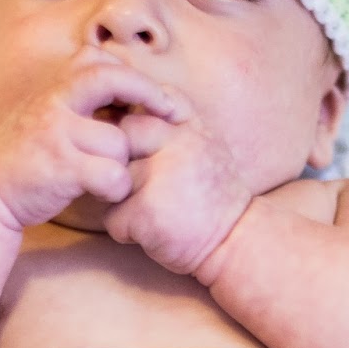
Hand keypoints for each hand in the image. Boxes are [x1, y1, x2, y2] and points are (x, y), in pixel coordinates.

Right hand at [0, 49, 183, 231]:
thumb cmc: (28, 158)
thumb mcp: (51, 117)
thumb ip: (83, 102)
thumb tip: (134, 90)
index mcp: (54, 87)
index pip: (104, 62)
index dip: (138, 77)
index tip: (161, 97)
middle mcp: (54, 101)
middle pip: (114, 78)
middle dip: (150, 94)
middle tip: (174, 114)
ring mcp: (56, 133)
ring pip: (119, 141)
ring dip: (122, 162)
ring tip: (105, 175)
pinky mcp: (60, 168)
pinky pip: (112, 174)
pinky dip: (116, 187)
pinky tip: (104, 193)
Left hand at [103, 98, 251, 276]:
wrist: (237, 243)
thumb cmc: (216, 198)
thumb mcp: (207, 146)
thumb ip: (175, 124)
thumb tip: (124, 108)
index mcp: (192, 127)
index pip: (145, 105)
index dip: (135, 130)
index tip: (147, 155)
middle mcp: (178, 145)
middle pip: (122, 137)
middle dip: (121, 162)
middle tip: (144, 189)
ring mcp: (160, 177)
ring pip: (110, 179)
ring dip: (122, 201)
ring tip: (154, 214)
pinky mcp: (146, 211)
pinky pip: (112, 217)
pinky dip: (126, 232)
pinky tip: (153, 234)